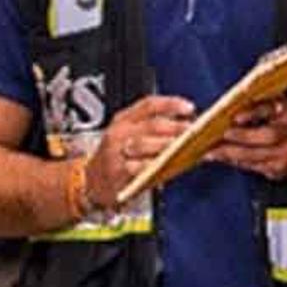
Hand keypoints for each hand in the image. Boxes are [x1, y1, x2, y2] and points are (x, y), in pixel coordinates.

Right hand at [79, 94, 195, 209]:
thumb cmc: (117, 158)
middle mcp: (119, 133)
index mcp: (124, 119)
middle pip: (151, 124)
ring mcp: (117, 152)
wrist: (92, 182)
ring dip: (168, 145)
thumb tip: (187, 127)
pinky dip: (158, 166)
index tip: (189, 108)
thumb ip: (154, 130)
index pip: (148, 105)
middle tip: (193, 131)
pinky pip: (140, 166)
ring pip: (145, 144)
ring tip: (186, 147)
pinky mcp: (118, 171)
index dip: (171, 104)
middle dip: (176, 127)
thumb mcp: (129, 136)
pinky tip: (171, 166)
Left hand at [210, 98, 286, 184]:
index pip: (271, 110)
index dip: (254, 113)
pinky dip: (235, 161)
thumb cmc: (280, 123)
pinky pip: (253, 166)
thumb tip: (226, 108)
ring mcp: (286, 154)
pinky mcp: (278, 170)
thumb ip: (255, 105)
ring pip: (256, 156)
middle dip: (241, 137)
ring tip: (211, 152)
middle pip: (267, 136)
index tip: (236, 117)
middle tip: (219, 137)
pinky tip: (221, 158)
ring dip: (230, 154)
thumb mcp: (274, 107)